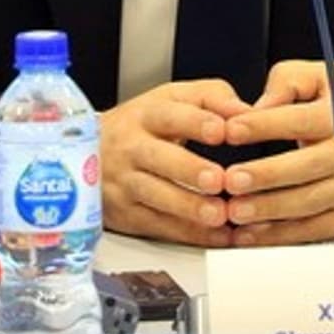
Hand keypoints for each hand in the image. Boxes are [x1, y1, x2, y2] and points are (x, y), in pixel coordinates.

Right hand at [99, 79, 251, 246]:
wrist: (86, 153)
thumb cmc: (142, 126)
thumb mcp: (171, 99)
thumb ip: (212, 98)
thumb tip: (247, 111)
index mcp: (146, 115)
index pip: (170, 115)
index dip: (196, 122)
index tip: (221, 130)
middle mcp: (132, 147)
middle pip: (158, 157)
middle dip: (189, 169)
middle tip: (217, 179)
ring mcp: (125, 182)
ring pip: (155, 195)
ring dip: (189, 208)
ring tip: (218, 214)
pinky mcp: (126, 214)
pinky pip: (158, 225)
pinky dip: (190, 233)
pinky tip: (216, 235)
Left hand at [219, 60, 333, 245]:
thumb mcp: (330, 80)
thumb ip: (289, 80)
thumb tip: (259, 104)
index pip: (300, 120)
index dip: (264, 124)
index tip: (232, 128)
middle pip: (304, 167)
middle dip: (266, 174)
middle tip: (232, 178)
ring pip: (307, 203)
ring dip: (269, 209)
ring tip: (236, 208)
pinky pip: (313, 229)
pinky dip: (281, 234)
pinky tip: (252, 233)